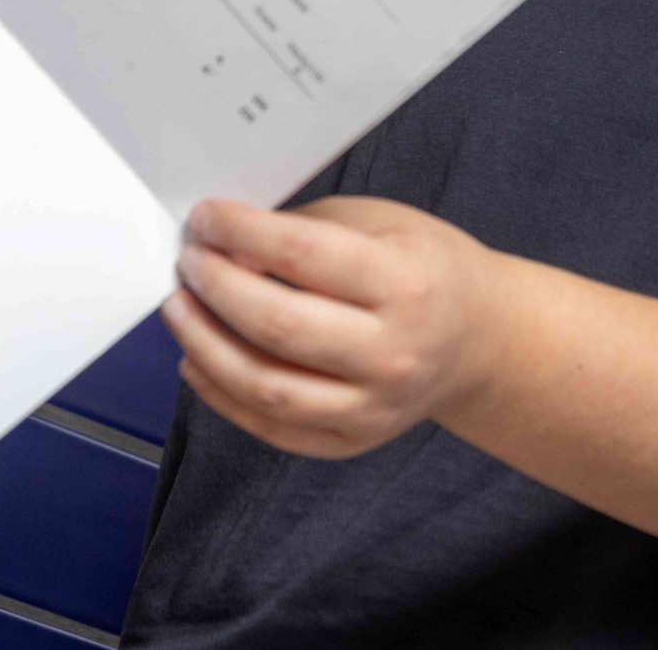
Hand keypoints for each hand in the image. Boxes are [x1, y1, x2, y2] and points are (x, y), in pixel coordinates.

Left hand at [161, 195, 509, 459]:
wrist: (478, 340)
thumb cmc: (425, 268)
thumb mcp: (381, 223)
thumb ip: (307, 231)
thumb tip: (224, 240)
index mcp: (406, 284)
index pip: (304, 256)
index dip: (241, 233)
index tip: (205, 217)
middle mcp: (392, 352)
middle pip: (278, 325)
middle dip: (215, 287)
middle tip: (187, 262)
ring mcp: (373, 407)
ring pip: (266, 386)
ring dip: (205, 344)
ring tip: (179, 309)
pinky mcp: (352, 440)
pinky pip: (272, 427)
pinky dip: (222, 395)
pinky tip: (197, 359)